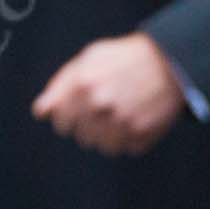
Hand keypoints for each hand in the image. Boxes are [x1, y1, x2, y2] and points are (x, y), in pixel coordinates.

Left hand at [31, 33, 184, 154]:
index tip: (78, 111)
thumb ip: (60, 86)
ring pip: (102, 147)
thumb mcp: (88, 60)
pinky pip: (126, 149)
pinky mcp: (142, 134)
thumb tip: (40, 112)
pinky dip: (129, 139)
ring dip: (108, 135)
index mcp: (81, 84)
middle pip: (81, 136)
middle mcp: (99, 104)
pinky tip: (135, 119)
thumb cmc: (123, 59)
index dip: (67, 117)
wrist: (169, 61)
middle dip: (89, 125)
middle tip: (105, 110)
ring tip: (120, 115)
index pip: (60, 121)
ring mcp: (121, 121)